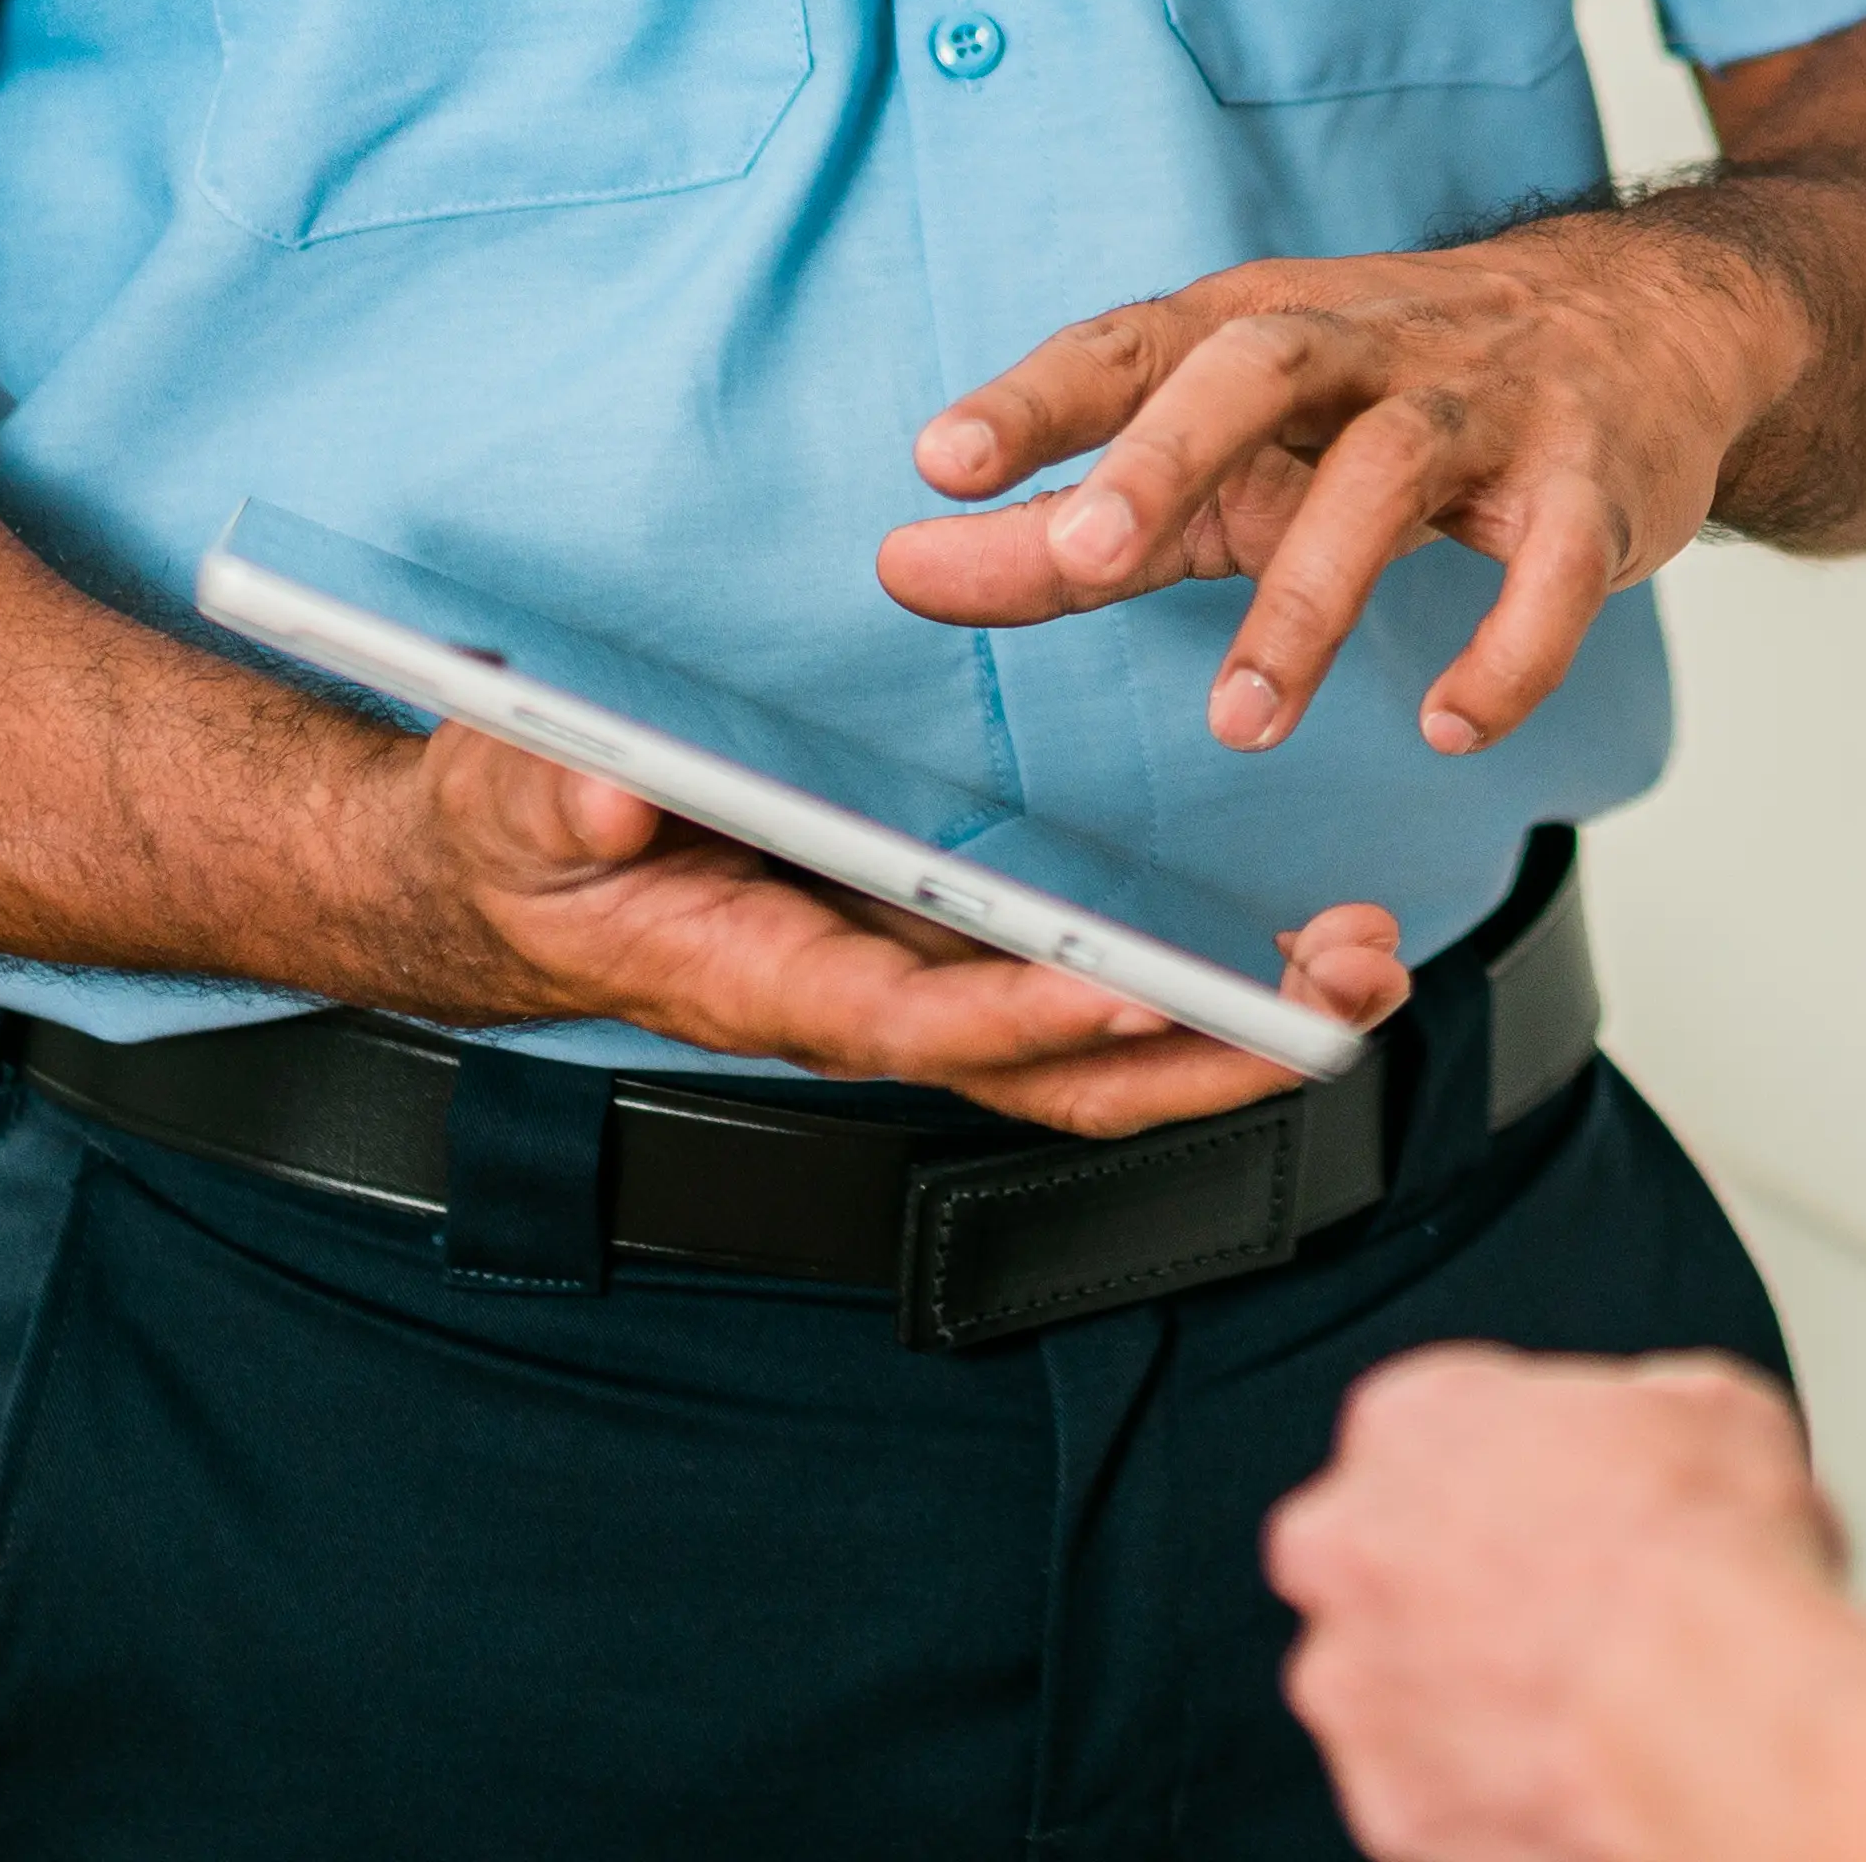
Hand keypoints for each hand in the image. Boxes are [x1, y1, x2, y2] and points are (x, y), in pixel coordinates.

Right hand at [343, 715, 1411, 1138]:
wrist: (504, 878)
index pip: (912, 1022)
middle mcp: (860, 1001)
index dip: (1024, 1021)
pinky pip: (1078, 1004)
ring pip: (1091, 1055)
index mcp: (766, 976)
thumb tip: (607, 792)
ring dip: (1231, 1031)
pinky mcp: (935, 956)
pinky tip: (1293, 960)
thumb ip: (555, 792)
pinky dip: (1194, 998)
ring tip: (1362, 979)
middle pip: (1048, 1074)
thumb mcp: (510, 793)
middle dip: (1197, 1055)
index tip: (1134, 999)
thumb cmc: (515, 838)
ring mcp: (909, 987)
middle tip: (1336, 1006)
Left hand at [876, 209, 1805, 757]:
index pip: (1131, 347)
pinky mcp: (1593, 483)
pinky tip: (1453, 725)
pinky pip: (1556, 562)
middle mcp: (1368, 346)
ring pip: (1393, 473)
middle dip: (1168, 456)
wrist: (1642, 321)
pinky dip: (1510, 647)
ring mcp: (1487, 407)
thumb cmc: (1396, 395)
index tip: (939, 464)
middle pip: (1258, 369)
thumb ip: (1074, 517)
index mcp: (1261, 329)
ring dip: (1313, 598)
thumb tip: (902, 565)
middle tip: (1086, 558)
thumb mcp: (1231, 447)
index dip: (1036, 402)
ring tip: (1241, 721)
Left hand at [1271, 1345, 1856, 1861]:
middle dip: (1455, 1578)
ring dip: (1463, 1688)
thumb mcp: (1710, 1408)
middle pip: (1383, 1555)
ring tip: (1581, 1699)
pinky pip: (1431, 1787)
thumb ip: (1637, 1413)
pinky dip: (1486, 1782)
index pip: (1431, 1431)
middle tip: (1564, 1600)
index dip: (1513, 1471)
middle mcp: (1350, 1550)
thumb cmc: (1704, 1556)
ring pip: (1397, 1684)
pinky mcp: (1390, 1805)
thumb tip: (1664, 1431)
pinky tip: (1572, 1766)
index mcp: (1412, 1422)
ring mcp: (1357, 1690)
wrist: (1709, 1716)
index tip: (1568, 1498)